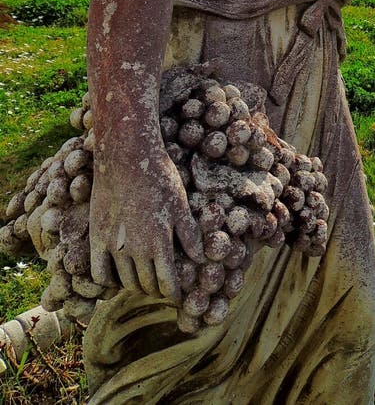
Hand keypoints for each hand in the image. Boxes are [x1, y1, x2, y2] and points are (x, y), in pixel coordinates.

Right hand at [89, 149, 203, 302]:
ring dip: (136, 286)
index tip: (177, 297)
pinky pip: (99, 273)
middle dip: (156, 290)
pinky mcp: (96, 238)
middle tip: (161, 288)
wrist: (127, 157)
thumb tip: (199, 259)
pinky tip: (116, 277)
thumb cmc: (159, 177)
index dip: (174, 295)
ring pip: (125, 282)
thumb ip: (189, 234)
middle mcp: (136, 250)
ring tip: (143, 282)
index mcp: (160, 243)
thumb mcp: (180, 203)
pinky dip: (108, 282)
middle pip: (147, 285)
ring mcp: (114, 246)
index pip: (168, 284)